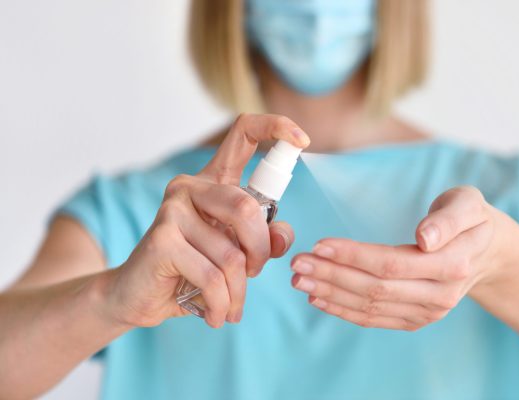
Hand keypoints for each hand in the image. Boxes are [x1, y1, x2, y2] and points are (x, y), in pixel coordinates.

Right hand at [104, 114, 309, 327]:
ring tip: (231, 305)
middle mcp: (191, 186)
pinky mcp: (162, 238)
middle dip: (260, 251)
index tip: (304, 141)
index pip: (244, 133)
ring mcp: (173, 209)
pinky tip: (217, 314)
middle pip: (247, 208)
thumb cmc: (194, 270)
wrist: (141, 296)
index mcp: (215, 180)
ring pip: (232, 253)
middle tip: (253, 273)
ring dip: (239, 289)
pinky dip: (222, 303)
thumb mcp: (239, 252)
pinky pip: (212, 276)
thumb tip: (283, 235)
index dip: (276, 128)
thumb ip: (266, 239)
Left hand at [291, 186, 508, 329]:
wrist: (487, 252)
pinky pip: (375, 318)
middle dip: (332, 276)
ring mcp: (429, 312)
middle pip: (376, 288)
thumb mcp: (467, 204)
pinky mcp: (416, 319)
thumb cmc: (471, 220)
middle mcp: (441, 295)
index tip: (320, 245)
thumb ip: (447, 219)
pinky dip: (343, 310)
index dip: (353, 256)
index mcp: (453, 263)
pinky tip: (319, 299)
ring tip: (300, 280)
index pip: (392, 263)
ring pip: (371, 306)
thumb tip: (424, 239)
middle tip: (298, 264)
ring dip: (331, 294)